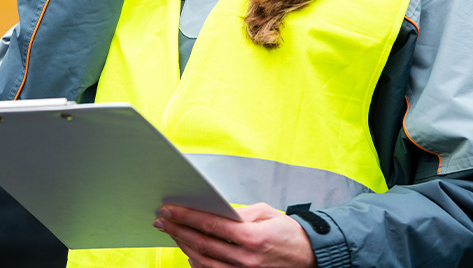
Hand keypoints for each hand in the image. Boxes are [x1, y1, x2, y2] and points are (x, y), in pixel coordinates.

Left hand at [154, 203, 315, 267]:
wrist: (310, 257)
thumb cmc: (289, 234)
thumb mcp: (266, 213)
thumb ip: (239, 213)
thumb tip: (216, 211)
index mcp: (251, 236)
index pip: (210, 224)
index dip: (186, 216)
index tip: (169, 209)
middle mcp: (245, 258)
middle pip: (201, 244)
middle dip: (178, 230)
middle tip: (161, 220)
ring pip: (203, 262)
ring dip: (184, 247)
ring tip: (172, 233)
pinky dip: (197, 264)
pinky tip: (189, 253)